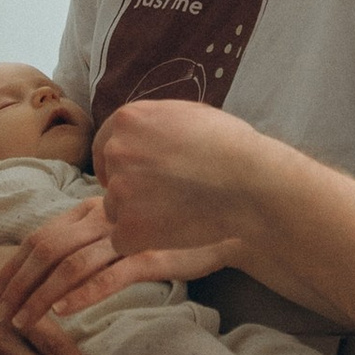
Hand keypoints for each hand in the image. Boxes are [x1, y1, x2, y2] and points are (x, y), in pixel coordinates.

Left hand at [0, 189, 210, 354]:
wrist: (228, 220)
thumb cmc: (172, 228)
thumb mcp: (125, 226)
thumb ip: (95, 236)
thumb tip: (59, 262)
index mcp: (94, 208)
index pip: (41, 234)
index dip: (14, 264)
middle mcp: (105, 217)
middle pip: (47, 249)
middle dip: (18, 284)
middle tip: (0, 312)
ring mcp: (128, 235)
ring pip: (71, 264)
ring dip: (40, 295)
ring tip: (23, 321)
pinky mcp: (152, 254)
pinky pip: (110, 275)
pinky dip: (83, 293)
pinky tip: (63, 310)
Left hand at [94, 99, 263, 278]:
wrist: (249, 182)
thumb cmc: (231, 146)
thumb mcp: (188, 113)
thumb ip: (155, 123)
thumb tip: (145, 134)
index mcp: (128, 120)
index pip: (105, 147)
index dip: (120, 166)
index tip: (138, 178)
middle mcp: (117, 151)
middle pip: (110, 180)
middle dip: (131, 191)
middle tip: (164, 199)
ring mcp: (120, 190)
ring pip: (115, 210)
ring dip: (137, 216)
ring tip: (175, 214)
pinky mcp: (129, 226)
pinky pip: (123, 240)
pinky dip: (143, 241)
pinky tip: (171, 233)